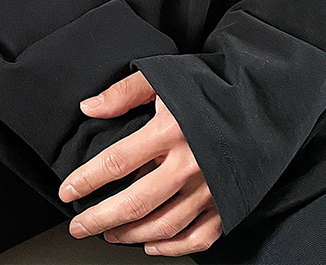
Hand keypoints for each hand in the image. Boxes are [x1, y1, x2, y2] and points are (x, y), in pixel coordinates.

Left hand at [57, 71, 222, 256]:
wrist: (258, 97)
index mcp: (170, 131)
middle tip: (78, 225)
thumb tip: (88, 108)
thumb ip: (124, 93)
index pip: (117, 162)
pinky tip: (150, 244)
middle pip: (135, 202)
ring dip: (129, 234)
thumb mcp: (162, 77)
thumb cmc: (207, 84)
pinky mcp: (227, 201)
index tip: (67, 191)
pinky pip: (198, 237)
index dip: (87, 180)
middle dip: (99, 218)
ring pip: (162, 225)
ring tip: (108, 233)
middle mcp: (190, 163)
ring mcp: (210, 187)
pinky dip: (171, 248)